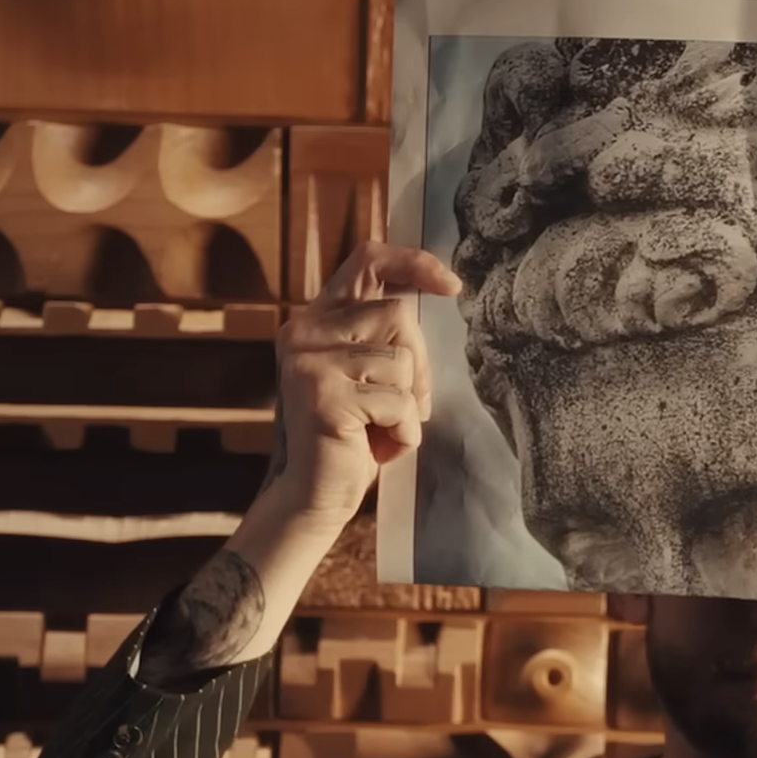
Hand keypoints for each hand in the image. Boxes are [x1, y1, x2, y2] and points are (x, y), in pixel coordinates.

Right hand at [269, 242, 463, 531]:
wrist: (313, 496)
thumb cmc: (351, 439)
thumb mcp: (371, 377)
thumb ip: (387, 338)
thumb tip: (443, 291)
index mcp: (317, 319)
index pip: (368, 261)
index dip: (414, 263)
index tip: (453, 286)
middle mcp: (304, 331)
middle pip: (398, 314)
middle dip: (419, 366)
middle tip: (403, 410)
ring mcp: (309, 360)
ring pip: (402, 360)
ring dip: (408, 405)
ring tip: (379, 429)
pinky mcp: (323, 393)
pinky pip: (398, 401)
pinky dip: (403, 432)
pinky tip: (375, 447)